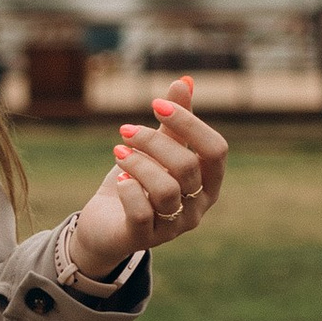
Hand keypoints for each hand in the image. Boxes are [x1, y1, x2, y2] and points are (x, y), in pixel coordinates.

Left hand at [65, 74, 227, 278]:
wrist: (106, 223)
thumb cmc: (138, 182)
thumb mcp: (156, 149)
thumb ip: (173, 121)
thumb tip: (184, 81)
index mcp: (209, 182)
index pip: (215, 150)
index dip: (188, 122)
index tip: (156, 104)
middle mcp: (197, 207)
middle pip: (188, 167)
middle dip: (153, 141)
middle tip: (125, 130)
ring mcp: (173, 226)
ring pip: (166, 190)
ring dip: (138, 164)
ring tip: (119, 152)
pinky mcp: (144, 239)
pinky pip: (141, 214)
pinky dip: (129, 191)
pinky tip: (119, 181)